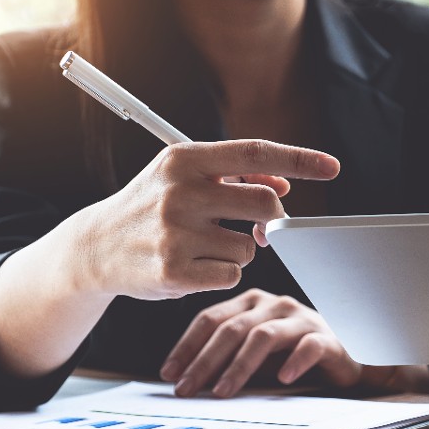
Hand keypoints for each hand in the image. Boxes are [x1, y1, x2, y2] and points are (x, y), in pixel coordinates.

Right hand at [74, 140, 338, 300]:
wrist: (96, 247)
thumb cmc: (150, 206)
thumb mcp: (184, 178)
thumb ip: (234, 176)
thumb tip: (282, 184)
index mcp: (184, 159)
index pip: (255, 153)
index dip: (299, 159)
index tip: (333, 167)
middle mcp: (179, 192)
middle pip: (265, 204)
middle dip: (270, 219)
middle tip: (256, 226)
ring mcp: (175, 234)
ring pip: (250, 246)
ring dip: (240, 250)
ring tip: (205, 245)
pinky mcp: (174, 272)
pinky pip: (231, 274)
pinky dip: (222, 273)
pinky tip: (194, 266)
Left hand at [161, 288, 428, 397]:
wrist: (346, 358)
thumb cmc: (292, 356)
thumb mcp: (254, 356)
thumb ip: (226, 359)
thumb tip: (185, 380)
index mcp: (252, 303)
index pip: (210, 319)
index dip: (186, 346)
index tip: (169, 374)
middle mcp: (274, 305)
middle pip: (231, 328)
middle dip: (204, 360)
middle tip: (187, 388)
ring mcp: (301, 318)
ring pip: (263, 336)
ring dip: (238, 366)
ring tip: (222, 391)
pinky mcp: (327, 337)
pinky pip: (308, 346)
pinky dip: (293, 362)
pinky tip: (280, 379)